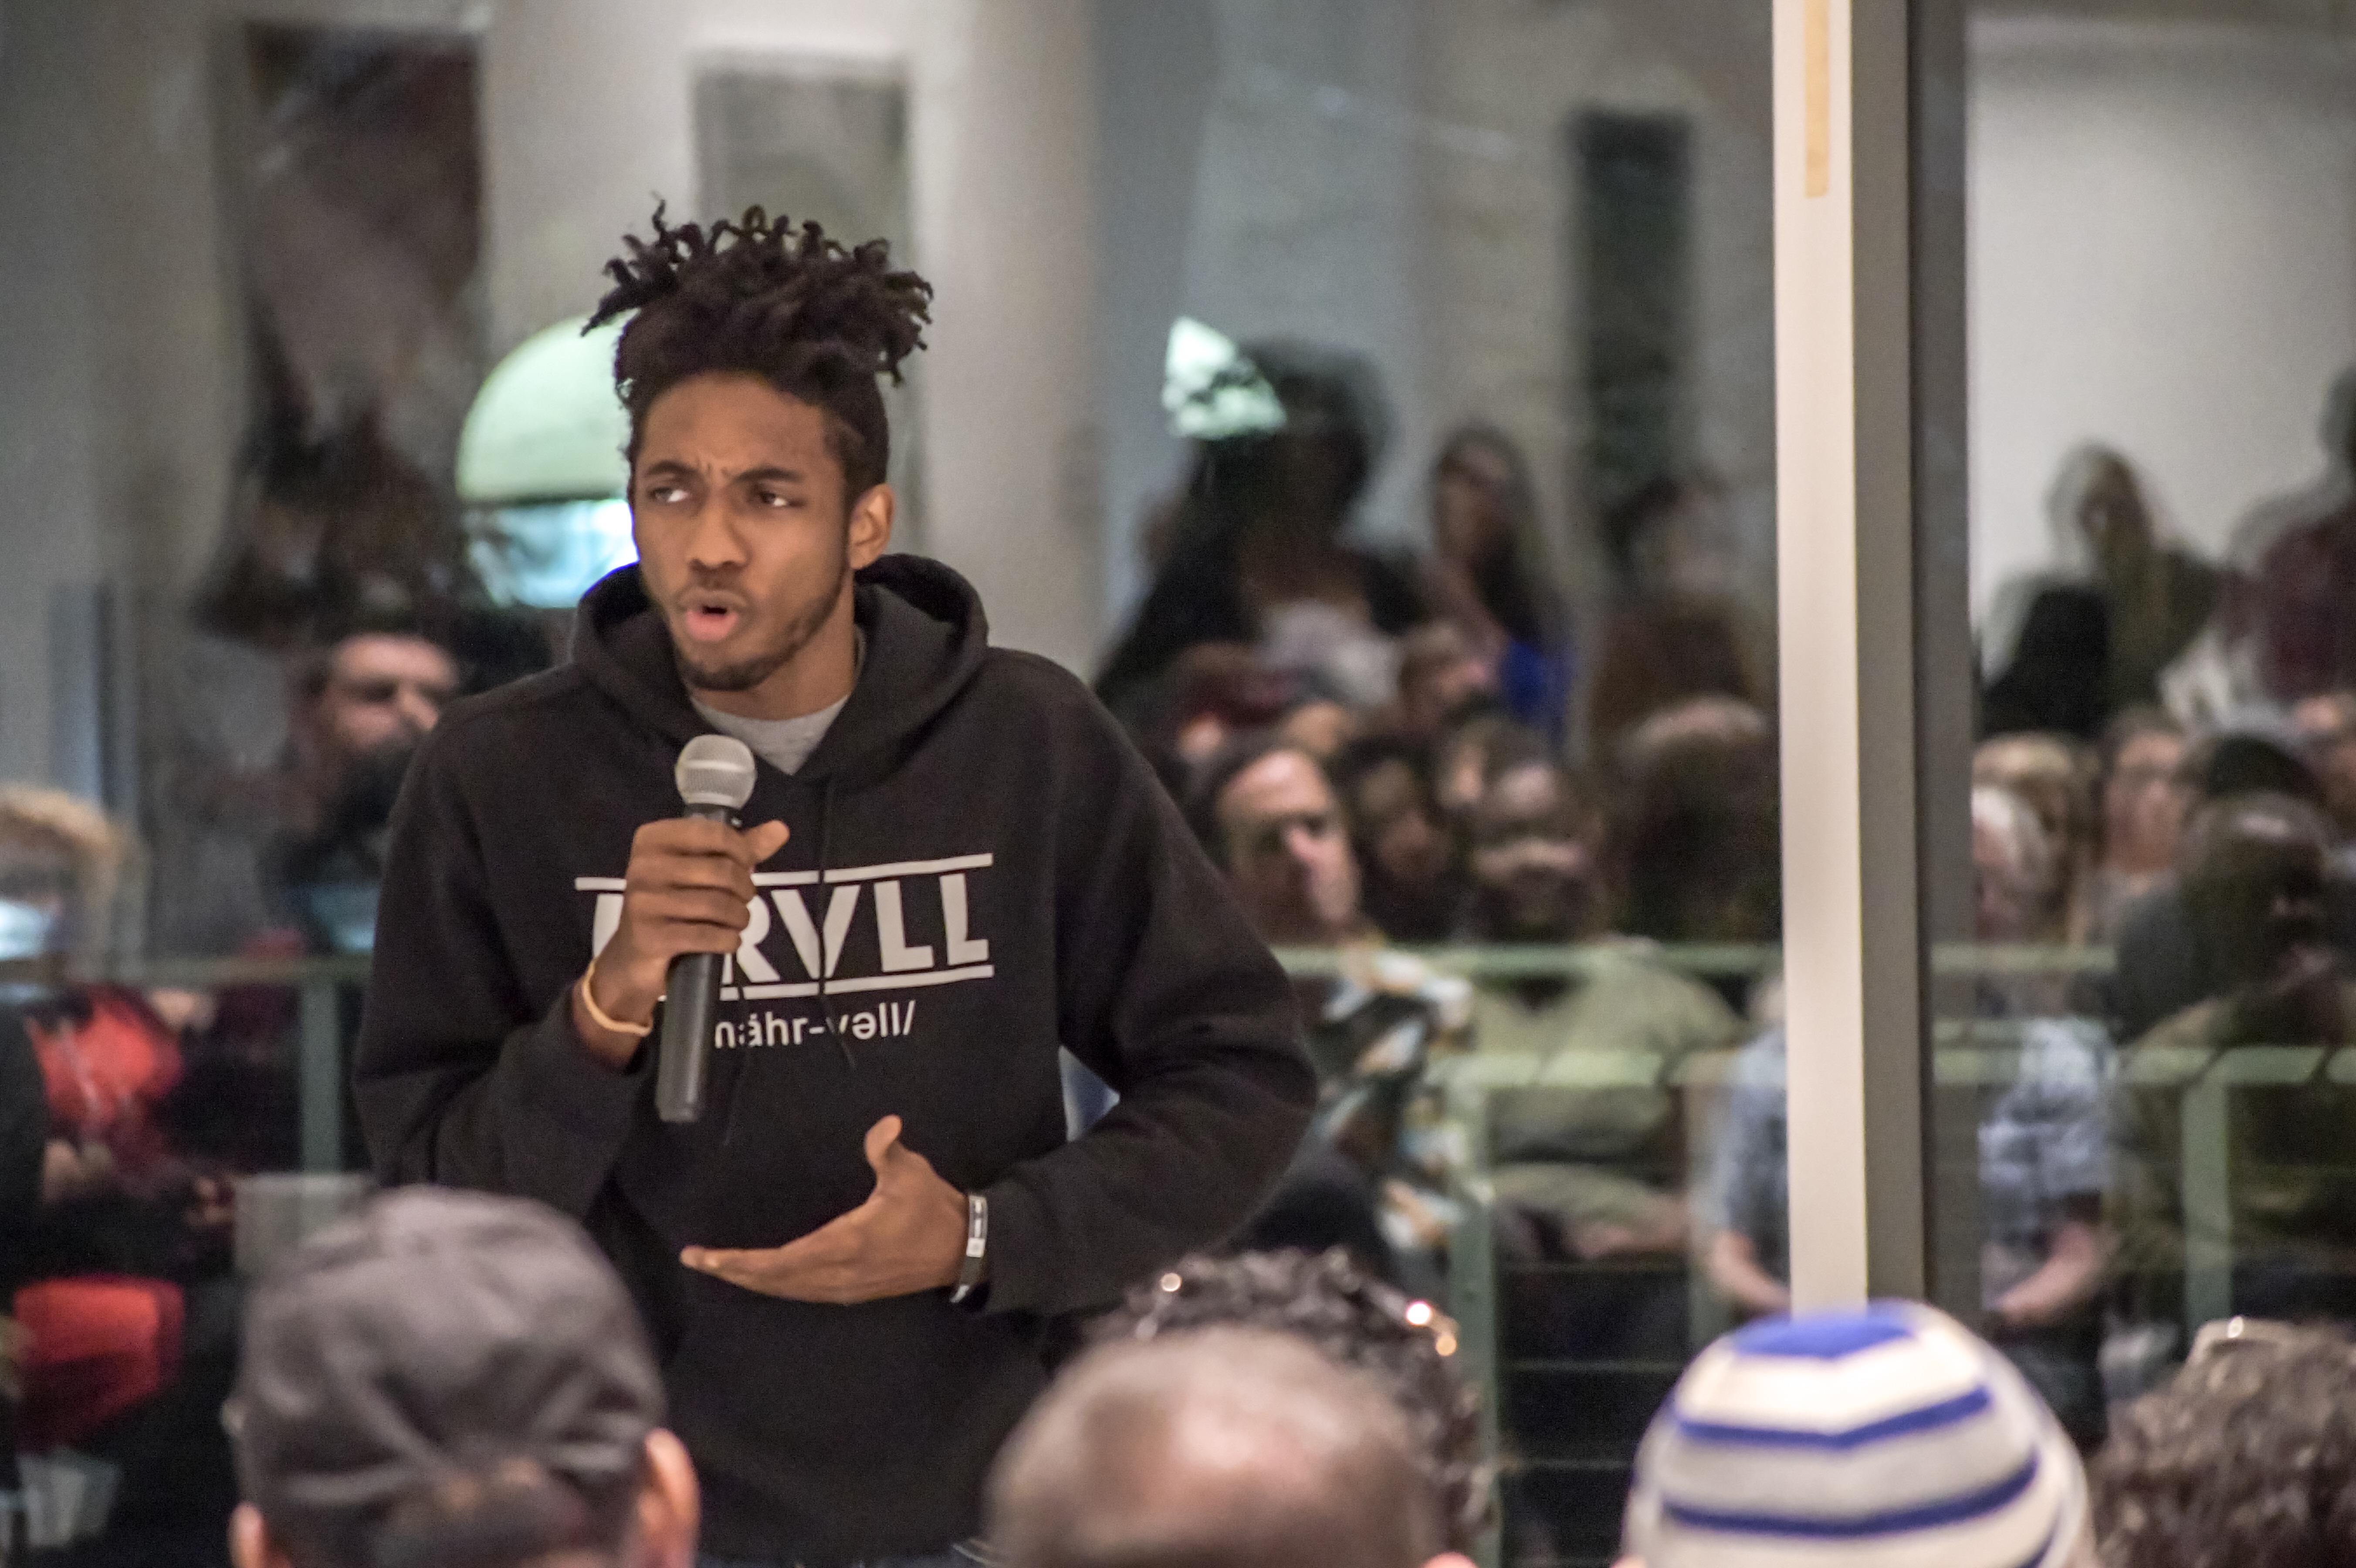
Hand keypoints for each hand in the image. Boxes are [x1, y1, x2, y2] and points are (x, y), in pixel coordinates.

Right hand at [572, 816, 789, 1066]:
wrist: (633, 957)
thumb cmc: (673, 904)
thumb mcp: (702, 870)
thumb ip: (741, 848)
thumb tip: (781, 829)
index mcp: (652, 839)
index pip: (714, 833)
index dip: (742, 851)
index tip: (746, 867)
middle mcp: (643, 865)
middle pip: (721, 871)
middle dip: (744, 889)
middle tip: (743, 900)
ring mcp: (643, 902)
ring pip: (717, 904)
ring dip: (740, 917)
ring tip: (737, 921)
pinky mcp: (650, 937)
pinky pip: (706, 935)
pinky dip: (728, 940)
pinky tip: (728, 941)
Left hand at [681, 1116, 969, 1303]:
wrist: (961, 1250)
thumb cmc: (932, 1208)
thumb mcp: (912, 1174)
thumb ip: (888, 1150)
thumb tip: (885, 1126)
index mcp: (846, 1244)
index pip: (780, 1260)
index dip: (740, 1262)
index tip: (706, 1256)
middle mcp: (838, 1273)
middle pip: (773, 1280)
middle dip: (733, 1271)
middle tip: (697, 1260)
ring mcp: (844, 1287)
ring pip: (786, 1290)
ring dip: (751, 1280)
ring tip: (720, 1268)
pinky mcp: (852, 1291)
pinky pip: (802, 1292)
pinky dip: (774, 1286)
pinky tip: (761, 1278)